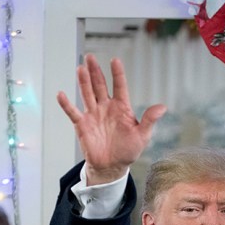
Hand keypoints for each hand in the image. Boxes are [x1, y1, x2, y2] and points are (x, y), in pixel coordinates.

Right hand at [57, 54, 166, 184]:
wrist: (112, 166)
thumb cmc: (128, 150)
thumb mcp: (142, 136)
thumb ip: (149, 120)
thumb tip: (162, 107)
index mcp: (121, 107)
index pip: (119, 86)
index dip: (117, 73)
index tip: (115, 60)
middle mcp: (106, 107)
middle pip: (100, 85)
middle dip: (95, 71)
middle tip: (91, 57)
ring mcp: (93, 114)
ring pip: (87, 93)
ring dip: (83, 81)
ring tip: (81, 68)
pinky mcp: (82, 124)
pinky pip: (73, 112)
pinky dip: (66, 104)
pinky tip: (61, 94)